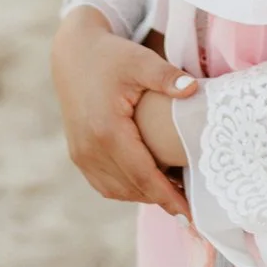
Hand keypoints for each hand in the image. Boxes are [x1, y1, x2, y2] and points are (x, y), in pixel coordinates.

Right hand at [51, 7, 196, 217]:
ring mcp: (81, 154)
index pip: (143, 174)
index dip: (167, 196)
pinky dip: (127, 188)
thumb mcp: (141, 61)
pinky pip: (104, 183)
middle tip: (191, 204)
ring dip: (144, 195)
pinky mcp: (78, 154)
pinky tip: (149, 182)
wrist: (74, 53)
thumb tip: (193, 90)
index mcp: (107, 131)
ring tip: (175, 193)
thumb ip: (167, 76)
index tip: (190, 213)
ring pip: (117, 190)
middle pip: (132, 187)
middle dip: (161, 199)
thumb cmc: (111, 56)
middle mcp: (90, 149)